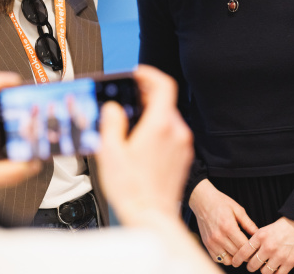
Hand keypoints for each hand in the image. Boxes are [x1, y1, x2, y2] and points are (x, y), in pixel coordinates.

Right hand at [97, 64, 193, 225]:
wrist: (152, 218)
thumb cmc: (132, 191)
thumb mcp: (110, 153)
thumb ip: (111, 123)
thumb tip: (113, 108)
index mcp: (160, 126)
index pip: (164, 85)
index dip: (150, 74)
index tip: (138, 74)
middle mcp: (176, 132)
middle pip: (164, 101)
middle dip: (145, 96)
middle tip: (128, 100)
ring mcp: (182, 145)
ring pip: (168, 117)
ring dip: (151, 114)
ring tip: (131, 125)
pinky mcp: (183, 157)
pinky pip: (171, 133)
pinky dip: (158, 130)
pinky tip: (141, 143)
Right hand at [189, 178, 257, 265]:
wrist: (202, 200)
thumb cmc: (220, 202)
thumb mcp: (237, 209)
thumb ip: (248, 223)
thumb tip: (258, 234)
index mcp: (228, 226)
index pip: (243, 246)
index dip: (251, 248)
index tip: (255, 247)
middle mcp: (219, 236)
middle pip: (237, 254)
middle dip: (245, 254)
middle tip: (249, 250)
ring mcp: (211, 242)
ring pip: (228, 260)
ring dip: (235, 257)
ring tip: (238, 249)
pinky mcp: (206, 244)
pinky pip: (218, 259)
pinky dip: (225, 257)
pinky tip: (228, 249)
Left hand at [231, 217, 293, 272]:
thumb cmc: (284, 226)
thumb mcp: (267, 229)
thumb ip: (258, 240)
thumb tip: (248, 251)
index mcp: (261, 236)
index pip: (244, 251)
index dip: (238, 259)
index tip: (235, 262)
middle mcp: (268, 246)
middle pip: (253, 264)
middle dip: (251, 266)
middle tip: (252, 265)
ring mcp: (279, 256)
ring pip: (264, 272)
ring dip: (264, 271)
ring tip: (265, 266)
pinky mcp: (289, 263)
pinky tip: (275, 270)